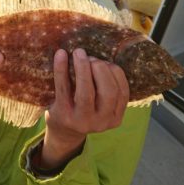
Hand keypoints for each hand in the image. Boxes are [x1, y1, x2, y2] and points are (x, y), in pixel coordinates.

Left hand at [41, 48, 128, 168]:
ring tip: (79, 52)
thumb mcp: (101, 105)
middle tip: (90, 57)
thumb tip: (103, 53)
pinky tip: (61, 54)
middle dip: (101, 69)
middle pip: (108, 91)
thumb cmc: (84, 109)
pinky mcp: (63, 114)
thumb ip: (106, 87)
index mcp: (115, 117)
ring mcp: (82, 120)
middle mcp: (101, 122)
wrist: (62, 132)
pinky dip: (61, 68)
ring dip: (83, 67)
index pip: (122, 92)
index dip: (114, 72)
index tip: (104, 61)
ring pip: (87, 91)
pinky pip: (63, 88)